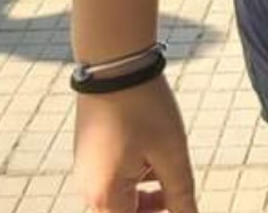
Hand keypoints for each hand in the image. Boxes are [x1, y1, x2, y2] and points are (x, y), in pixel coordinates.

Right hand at [71, 78, 197, 212]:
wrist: (114, 69)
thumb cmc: (144, 110)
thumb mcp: (172, 154)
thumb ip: (181, 194)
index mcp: (106, 195)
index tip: (177, 206)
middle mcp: (89, 189)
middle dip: (151, 210)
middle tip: (178, 198)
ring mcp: (86, 172)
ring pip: (120, 199)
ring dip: (147, 197)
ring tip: (171, 176)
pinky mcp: (90, 155)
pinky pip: (113, 180)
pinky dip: (137, 179)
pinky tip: (156, 161)